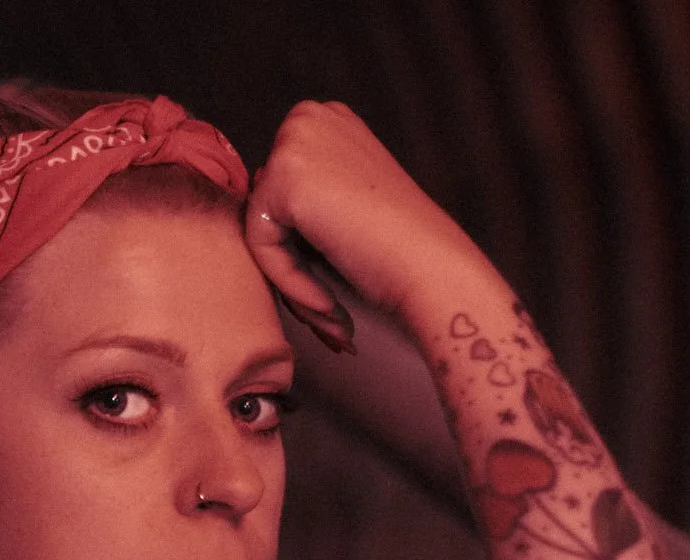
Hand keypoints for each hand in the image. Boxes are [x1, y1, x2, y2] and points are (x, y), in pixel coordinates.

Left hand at [246, 100, 487, 349]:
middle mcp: (308, 118)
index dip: (301, 246)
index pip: (277, 195)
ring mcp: (295, 141)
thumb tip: (256, 191)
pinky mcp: (284, 177)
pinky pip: (260, 244)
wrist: (432, 268)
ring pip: (260, 230)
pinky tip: (328, 302)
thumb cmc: (397, 249)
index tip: (333, 284)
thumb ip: (301, 195)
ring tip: (332, 312)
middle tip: (330, 309)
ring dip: (292, 280)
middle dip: (291, 263)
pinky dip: (289, 282)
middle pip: (264, 210)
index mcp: (325, 120)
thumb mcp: (343, 205)